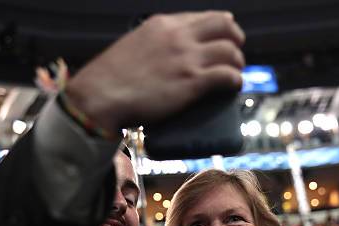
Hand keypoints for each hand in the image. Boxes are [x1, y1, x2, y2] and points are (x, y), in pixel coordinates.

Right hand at [65, 11, 244, 133]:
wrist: (100, 95)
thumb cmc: (111, 77)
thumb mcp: (134, 43)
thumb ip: (156, 42)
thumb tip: (168, 51)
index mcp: (163, 24)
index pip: (204, 17)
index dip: (220, 28)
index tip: (224, 38)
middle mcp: (179, 36)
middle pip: (225, 26)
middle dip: (236, 39)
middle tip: (235, 54)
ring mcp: (187, 58)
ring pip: (231, 52)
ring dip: (237, 63)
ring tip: (234, 73)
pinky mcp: (192, 82)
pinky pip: (228, 76)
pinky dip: (236, 81)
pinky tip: (233, 87)